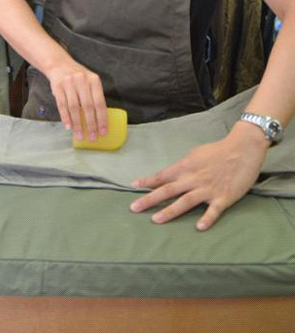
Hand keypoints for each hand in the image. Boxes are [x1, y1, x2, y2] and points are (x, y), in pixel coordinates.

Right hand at [47, 60, 107, 140]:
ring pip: (74, 108)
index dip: (102, 119)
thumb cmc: (78, 77)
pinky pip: (62, 105)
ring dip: (77, 124)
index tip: (103, 131)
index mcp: (94, 80)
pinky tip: (69, 127)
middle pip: (88, 106)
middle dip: (91, 124)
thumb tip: (100, 120)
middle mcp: (82, 80)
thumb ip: (94, 96)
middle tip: (92, 137)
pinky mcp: (58, 87)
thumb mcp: (90, 81)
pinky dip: (65, 118)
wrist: (59, 64)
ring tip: (80, 135)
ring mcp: (69, 83)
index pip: (100, 103)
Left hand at [129, 124, 269, 229]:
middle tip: (133, 208)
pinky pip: (214, 210)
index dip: (148, 182)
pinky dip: (207, 218)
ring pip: (185, 201)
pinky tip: (199, 228)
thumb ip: (184, 166)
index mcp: (186, 166)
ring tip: (156, 220)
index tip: (133, 187)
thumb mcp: (196, 154)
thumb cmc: (218, 151)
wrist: (243, 149)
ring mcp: (208, 189)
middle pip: (168, 190)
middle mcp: (193, 178)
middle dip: (149, 199)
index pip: (163, 176)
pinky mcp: (224, 197)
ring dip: (170, 211)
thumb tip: (172, 175)